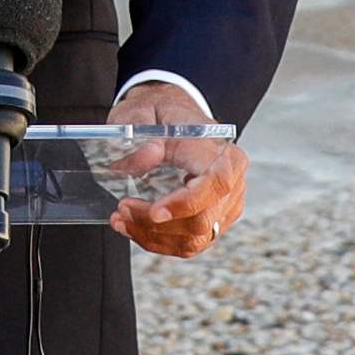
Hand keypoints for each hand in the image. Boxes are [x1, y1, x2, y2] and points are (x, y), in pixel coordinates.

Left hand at [106, 116, 248, 259]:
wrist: (170, 116)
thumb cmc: (160, 112)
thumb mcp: (143, 111)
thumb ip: (141, 131)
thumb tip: (145, 157)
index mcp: (224, 152)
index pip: (215, 185)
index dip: (186, 204)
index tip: (154, 212)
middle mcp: (233, 184)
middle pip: (202, 221)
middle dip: (158, 224)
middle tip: (122, 210)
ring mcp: (225, 208)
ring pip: (193, 240)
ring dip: (153, 237)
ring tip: (121, 220)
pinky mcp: (212, 222)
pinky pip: (188, 243)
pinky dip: (158, 241)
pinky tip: (133, 228)